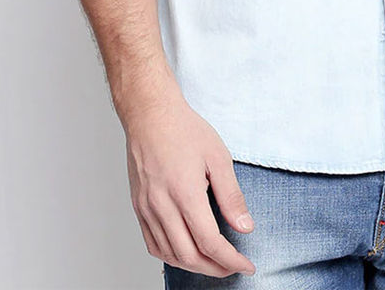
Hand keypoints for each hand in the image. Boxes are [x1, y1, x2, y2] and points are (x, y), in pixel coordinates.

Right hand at [122, 85, 256, 276]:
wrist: (150, 115)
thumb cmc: (184, 130)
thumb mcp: (218, 157)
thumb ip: (232, 196)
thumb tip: (245, 226)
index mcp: (185, 194)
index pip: (210, 243)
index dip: (231, 260)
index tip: (246, 266)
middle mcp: (162, 206)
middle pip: (189, 256)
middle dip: (215, 269)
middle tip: (234, 267)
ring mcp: (147, 209)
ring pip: (170, 255)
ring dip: (194, 266)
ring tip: (214, 262)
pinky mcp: (138, 207)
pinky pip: (153, 244)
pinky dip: (171, 256)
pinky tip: (186, 252)